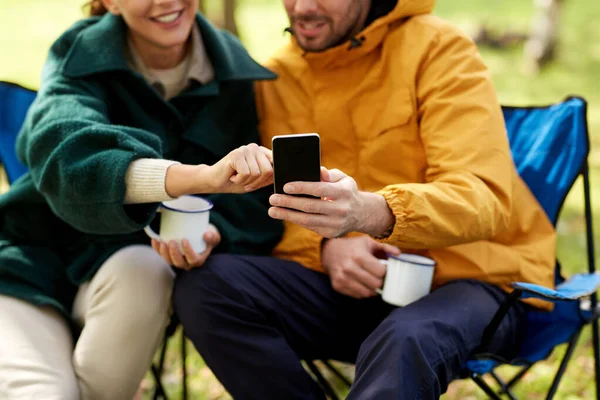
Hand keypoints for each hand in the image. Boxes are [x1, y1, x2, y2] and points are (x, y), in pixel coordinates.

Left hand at [151, 224, 220, 269]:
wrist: (201, 238)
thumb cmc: (207, 238)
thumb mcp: (214, 236)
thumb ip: (212, 236)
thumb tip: (206, 235)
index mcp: (198, 260)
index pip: (192, 259)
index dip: (187, 251)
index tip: (185, 240)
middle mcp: (187, 263)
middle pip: (178, 263)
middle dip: (173, 253)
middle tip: (172, 241)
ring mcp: (178, 260)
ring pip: (169, 261)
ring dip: (164, 253)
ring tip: (162, 242)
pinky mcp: (170, 256)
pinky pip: (162, 255)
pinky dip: (157, 248)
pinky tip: (155, 239)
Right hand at [207, 143, 273, 192]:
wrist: (214, 182)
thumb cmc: (236, 181)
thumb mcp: (256, 181)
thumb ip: (268, 176)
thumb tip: (282, 175)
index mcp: (261, 152)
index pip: (275, 164)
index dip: (268, 178)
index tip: (257, 182)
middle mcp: (254, 148)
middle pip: (268, 170)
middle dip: (257, 182)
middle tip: (245, 181)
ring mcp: (245, 149)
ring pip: (256, 173)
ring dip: (246, 182)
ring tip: (237, 177)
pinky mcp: (236, 154)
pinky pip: (246, 173)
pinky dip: (238, 180)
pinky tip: (232, 176)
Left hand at [268, 167, 393, 237]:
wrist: (361, 214)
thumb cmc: (346, 191)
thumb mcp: (343, 179)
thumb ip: (329, 174)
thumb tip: (318, 170)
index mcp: (344, 192)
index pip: (320, 189)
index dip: (301, 188)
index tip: (285, 186)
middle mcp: (341, 209)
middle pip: (310, 206)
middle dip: (289, 202)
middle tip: (272, 199)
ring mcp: (336, 223)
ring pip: (307, 220)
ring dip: (287, 215)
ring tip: (272, 210)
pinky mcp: (331, 233)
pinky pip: (310, 226)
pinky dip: (295, 220)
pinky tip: (284, 215)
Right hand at [322, 236, 400, 297]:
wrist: (329, 250)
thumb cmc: (352, 246)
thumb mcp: (368, 242)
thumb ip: (385, 248)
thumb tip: (398, 254)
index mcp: (359, 256)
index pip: (381, 272)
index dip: (385, 272)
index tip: (384, 269)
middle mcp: (349, 268)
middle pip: (375, 284)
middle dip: (380, 281)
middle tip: (379, 277)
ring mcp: (342, 278)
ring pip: (367, 293)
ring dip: (372, 288)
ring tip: (371, 280)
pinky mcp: (337, 286)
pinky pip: (357, 295)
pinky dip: (362, 291)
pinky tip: (361, 283)